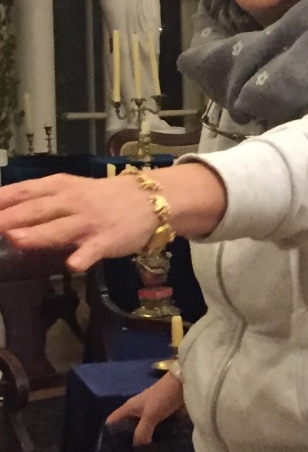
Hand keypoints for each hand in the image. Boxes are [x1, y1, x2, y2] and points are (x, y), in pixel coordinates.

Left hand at [0, 173, 158, 271]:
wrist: (150, 199)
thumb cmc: (103, 198)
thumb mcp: (70, 191)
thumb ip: (40, 202)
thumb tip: (4, 215)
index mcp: (59, 187)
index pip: (23, 191)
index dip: (1, 201)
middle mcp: (72, 202)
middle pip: (37, 210)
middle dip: (10, 218)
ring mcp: (90, 222)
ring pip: (60, 229)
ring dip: (37, 234)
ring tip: (15, 239)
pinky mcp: (107, 241)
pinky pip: (93, 250)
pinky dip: (82, 257)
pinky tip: (72, 265)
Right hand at [106, 374, 186, 451]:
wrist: (188, 384)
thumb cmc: (165, 395)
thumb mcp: (150, 414)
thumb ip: (142, 433)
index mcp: (130, 410)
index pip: (113, 425)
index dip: (111, 439)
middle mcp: (139, 415)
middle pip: (130, 437)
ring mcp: (153, 419)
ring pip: (147, 440)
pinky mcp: (167, 422)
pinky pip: (161, 439)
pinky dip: (162, 449)